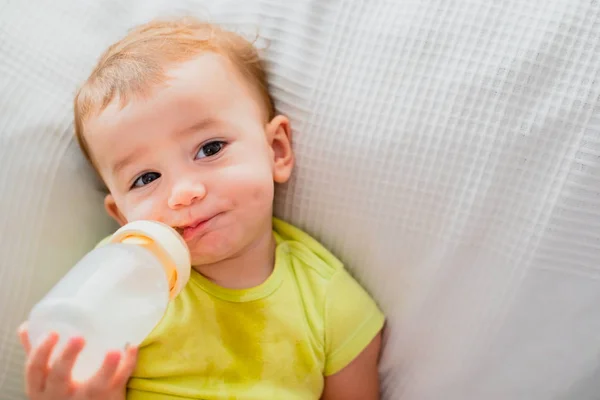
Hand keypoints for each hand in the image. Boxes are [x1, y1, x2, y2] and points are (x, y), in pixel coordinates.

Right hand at [18, 324, 137, 399]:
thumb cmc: (62, 392)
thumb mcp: (44, 380)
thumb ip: (37, 355)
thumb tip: (26, 327)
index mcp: (41, 388)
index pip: (34, 370)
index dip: (41, 351)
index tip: (53, 333)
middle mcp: (60, 396)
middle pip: (60, 377)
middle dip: (67, 357)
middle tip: (79, 337)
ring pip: (95, 386)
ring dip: (106, 368)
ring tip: (115, 350)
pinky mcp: (108, 399)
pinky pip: (119, 382)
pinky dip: (127, 365)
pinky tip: (131, 347)